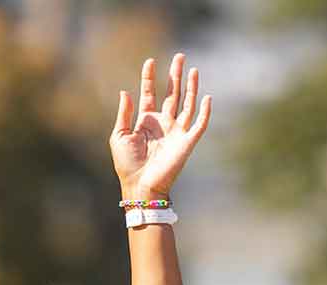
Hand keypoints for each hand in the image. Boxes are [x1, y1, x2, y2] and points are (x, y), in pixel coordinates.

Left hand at [111, 54, 212, 199]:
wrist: (140, 187)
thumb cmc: (127, 165)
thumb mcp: (119, 136)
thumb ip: (124, 113)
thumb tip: (125, 91)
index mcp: (146, 121)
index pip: (150, 94)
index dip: (149, 78)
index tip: (150, 61)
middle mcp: (163, 123)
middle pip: (172, 94)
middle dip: (175, 75)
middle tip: (180, 56)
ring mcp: (176, 132)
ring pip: (187, 104)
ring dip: (190, 87)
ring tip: (192, 69)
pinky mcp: (187, 142)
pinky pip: (199, 124)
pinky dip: (205, 112)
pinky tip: (207, 97)